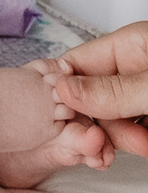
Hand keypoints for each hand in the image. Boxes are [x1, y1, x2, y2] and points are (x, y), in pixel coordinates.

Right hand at [31, 22, 147, 157]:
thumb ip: (112, 90)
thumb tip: (65, 90)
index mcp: (129, 45)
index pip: (77, 64)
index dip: (62, 90)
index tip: (54, 117)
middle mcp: (134, 69)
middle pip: (93, 98)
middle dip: (95, 125)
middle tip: (98, 146)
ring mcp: (143, 94)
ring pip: (113, 121)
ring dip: (119, 139)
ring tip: (139, 145)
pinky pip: (132, 132)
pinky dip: (136, 143)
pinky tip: (145, 146)